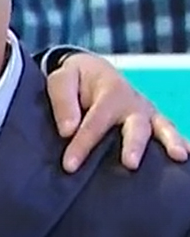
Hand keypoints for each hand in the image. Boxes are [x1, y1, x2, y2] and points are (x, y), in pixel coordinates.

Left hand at [47, 52, 189, 171]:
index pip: (95, 122)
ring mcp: (147, 113)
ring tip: (179, 157)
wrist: (94, 70)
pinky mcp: (154, 122)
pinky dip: (181, 141)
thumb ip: (63, 101)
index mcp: (109, 91)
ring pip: (161, 128)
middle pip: (135, 126)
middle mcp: (133, 103)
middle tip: (130, 164)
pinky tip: (187, 157)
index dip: (82, 144)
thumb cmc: (75, 79)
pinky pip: (169, 132)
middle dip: (133, 145)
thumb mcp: (61, 79)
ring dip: (170, 142)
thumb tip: (67, 131)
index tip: (69, 166)